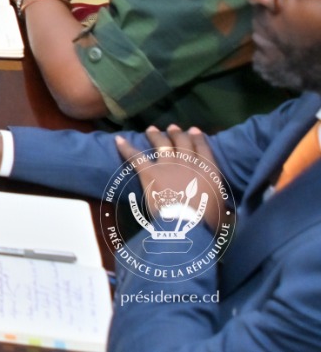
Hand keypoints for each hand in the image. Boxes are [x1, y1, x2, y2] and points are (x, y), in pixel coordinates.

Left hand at [112, 125, 227, 234]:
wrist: (186, 225)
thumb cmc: (207, 222)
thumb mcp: (224, 213)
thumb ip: (225, 207)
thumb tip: (234, 214)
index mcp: (209, 172)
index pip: (204, 149)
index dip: (198, 138)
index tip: (194, 130)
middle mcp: (189, 164)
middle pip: (183, 143)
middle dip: (177, 133)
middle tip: (173, 128)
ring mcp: (168, 166)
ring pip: (161, 145)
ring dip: (156, 135)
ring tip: (151, 129)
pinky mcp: (150, 172)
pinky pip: (135, 156)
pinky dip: (125, 147)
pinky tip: (119, 139)